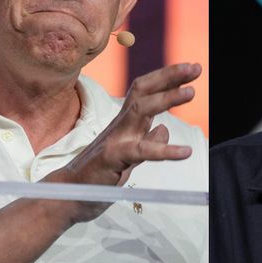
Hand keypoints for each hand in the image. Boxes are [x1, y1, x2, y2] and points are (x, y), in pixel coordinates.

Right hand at [47, 62, 200, 221]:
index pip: (146, 92)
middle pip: (144, 91)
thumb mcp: (128, 156)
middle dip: (169, 76)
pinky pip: (141, 151)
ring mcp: (115, 139)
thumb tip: (164, 128)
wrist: (66, 195)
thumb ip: (146, 140)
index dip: (167, 78)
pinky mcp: (112, 159)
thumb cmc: (97, 174)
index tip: (190, 69)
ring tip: (191, 93)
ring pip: (141, 110)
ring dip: (167, 99)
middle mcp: (121, 125)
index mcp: (125, 123)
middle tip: (195, 68)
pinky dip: (164, 150)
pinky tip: (185, 152)